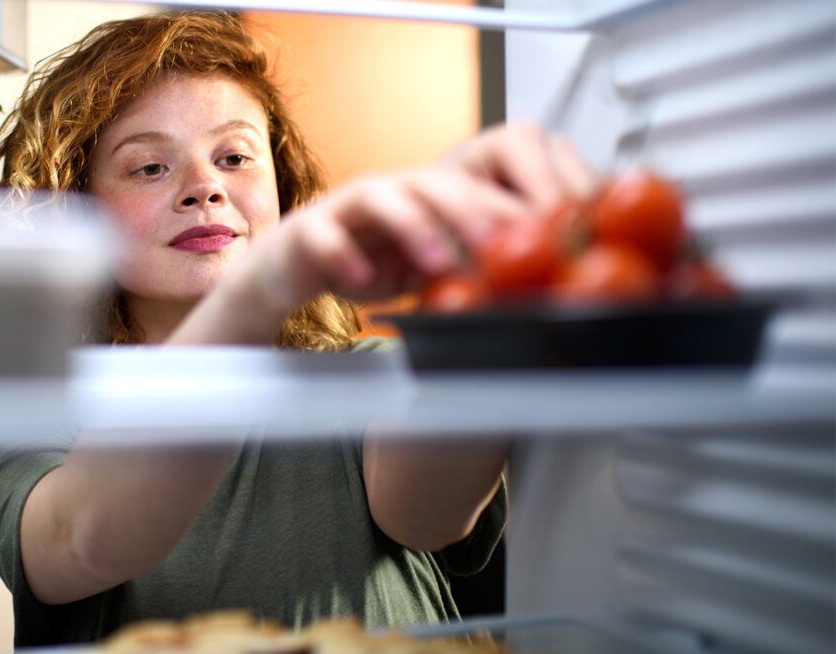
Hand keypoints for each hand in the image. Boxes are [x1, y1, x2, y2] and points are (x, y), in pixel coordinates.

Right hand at [240, 123, 597, 311]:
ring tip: (436, 261)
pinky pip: (324, 236)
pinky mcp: (309, 231)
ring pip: (380, 199)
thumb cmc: (368, 262)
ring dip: (412, 226)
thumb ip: (468, 267)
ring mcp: (347, 208)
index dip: (508, 205)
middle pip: (434, 183)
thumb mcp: (428, 267)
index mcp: (425, 196)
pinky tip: (361, 278)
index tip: (542, 233)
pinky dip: (342, 254)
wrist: (295, 267)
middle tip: (502, 242)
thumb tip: (532, 287)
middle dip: (471, 210)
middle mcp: (390, 192)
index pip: (475, 188)